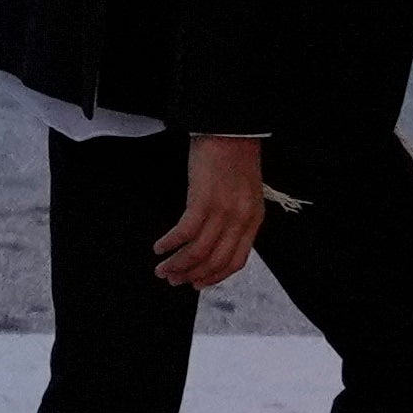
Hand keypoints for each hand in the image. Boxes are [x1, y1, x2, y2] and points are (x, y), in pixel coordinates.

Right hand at [152, 135, 270, 292]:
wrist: (231, 129)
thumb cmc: (234, 156)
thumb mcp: (244, 193)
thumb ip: (236, 218)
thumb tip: (215, 241)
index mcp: (253, 220)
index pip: (235, 261)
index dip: (214, 277)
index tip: (196, 283)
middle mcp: (240, 220)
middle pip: (215, 261)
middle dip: (191, 275)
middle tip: (172, 280)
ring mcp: (223, 211)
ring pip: (198, 252)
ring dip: (177, 264)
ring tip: (161, 269)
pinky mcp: (204, 200)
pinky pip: (185, 232)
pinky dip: (170, 244)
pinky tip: (159, 247)